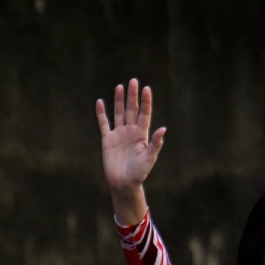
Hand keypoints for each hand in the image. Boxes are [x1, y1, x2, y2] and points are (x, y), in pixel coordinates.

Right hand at [96, 79, 164, 223]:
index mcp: (143, 134)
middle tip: (134, 81)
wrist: (124, 182)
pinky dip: (101, 113)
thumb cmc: (140, 172)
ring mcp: (119, 134)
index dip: (146, 101)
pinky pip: (104, 123)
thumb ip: (156, 143)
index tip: (147, 88)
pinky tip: (100, 102)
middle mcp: (131, 131)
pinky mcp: (107, 139)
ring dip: (119, 100)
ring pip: (119, 113)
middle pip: (132, 110)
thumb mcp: (150, 157)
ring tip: (120, 86)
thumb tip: (163, 129)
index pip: (145, 114)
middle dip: (133, 96)